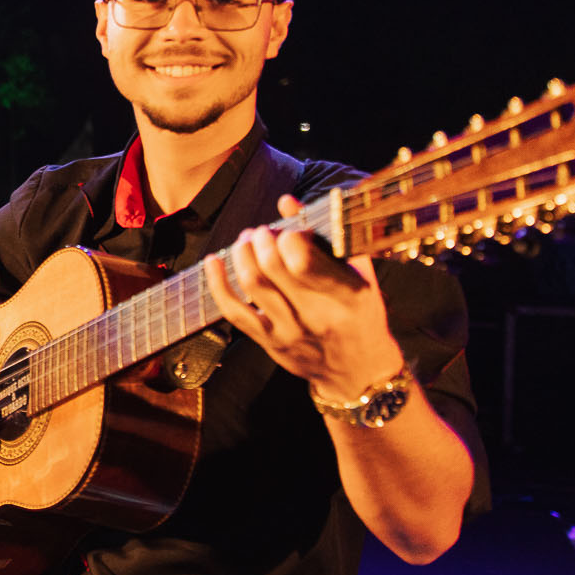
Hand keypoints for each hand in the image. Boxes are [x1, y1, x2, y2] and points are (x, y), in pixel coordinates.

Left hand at [203, 194, 405, 401]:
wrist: (358, 372)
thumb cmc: (361, 315)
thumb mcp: (361, 276)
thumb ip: (328, 237)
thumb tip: (285, 202)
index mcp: (348, 295)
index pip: (305, 260)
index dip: (289, 236)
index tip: (291, 231)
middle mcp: (317, 315)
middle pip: (273, 267)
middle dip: (262, 239)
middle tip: (262, 231)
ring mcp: (290, 331)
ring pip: (253, 284)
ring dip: (242, 253)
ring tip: (246, 240)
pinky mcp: (269, 343)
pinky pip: (234, 311)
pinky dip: (218, 283)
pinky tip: (213, 262)